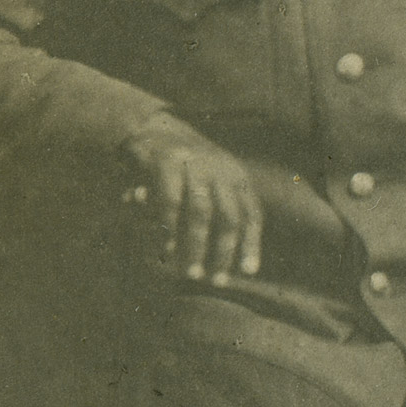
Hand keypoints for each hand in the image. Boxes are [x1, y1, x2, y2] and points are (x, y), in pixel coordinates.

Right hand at [119, 113, 263, 283]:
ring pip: (201, 213)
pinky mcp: (166, 162)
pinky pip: (170, 203)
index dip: (252, 243)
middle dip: (225, 251)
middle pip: (229, 216)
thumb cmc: (185, 164)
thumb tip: (231, 254)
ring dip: (196, 246)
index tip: (248, 271)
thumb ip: (222, 209)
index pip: (251, 213)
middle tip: (217, 280)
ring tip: (191, 274)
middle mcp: (221, 169)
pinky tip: (167, 251)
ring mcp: (195, 164)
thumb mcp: (213, 180)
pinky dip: (169, 230)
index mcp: (237, 176)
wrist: (153, 126)